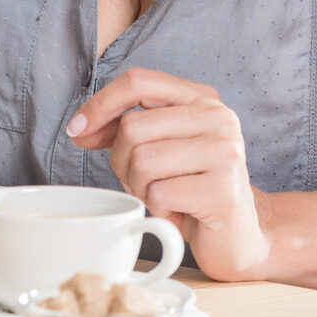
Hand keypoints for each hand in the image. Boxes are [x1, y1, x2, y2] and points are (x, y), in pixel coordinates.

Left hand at [67, 67, 272, 281]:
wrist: (239, 235)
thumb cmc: (191, 188)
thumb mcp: (157, 148)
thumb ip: (120, 130)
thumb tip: (80, 129)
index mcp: (201, 98)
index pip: (139, 81)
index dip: (100, 104)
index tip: (77, 130)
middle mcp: (219, 118)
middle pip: (133, 127)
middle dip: (121, 161)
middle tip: (142, 181)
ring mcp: (226, 153)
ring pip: (142, 161)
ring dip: (139, 188)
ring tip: (163, 196)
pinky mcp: (224, 191)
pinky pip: (158, 194)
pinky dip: (157, 209)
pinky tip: (178, 213)